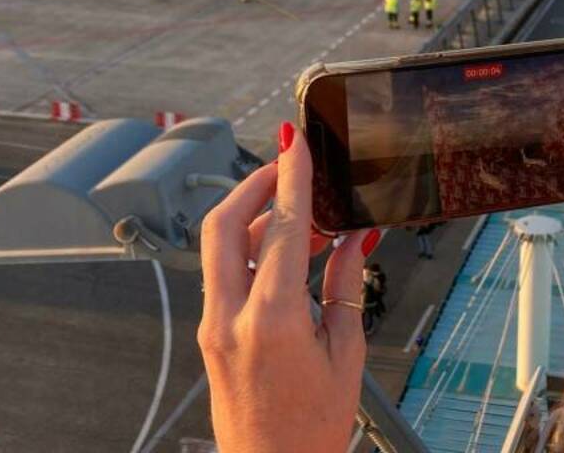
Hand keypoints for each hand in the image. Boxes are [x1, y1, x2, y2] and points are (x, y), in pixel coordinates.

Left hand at [198, 122, 381, 452]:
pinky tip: (285, 253)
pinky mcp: (211, 335)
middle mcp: (230, 318)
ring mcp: (213, 326)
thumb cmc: (310, 430)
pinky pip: (223, 273)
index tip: (294, 140)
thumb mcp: (344, 354)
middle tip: (286, 165)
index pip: (279, 227)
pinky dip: (249, 249)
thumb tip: (352, 241)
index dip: (290, 176)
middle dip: (253, 184)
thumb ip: (344, 287)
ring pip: (218, 245)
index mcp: (271, 320)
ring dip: (252, 217)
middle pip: (223, 223)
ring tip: (303, 221)